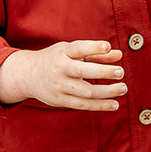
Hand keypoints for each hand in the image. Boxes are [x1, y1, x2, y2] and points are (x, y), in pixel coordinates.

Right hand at [0, 40, 126, 111]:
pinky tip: (114, 104)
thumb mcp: (72, 52)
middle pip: (82, 71)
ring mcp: (59, 86)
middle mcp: (60, 68)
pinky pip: (83, 105)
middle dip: (102, 72)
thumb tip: (119, 54)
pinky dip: (100, 105)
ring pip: (85, 92)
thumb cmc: (57, 59)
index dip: (92, 47)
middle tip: (121, 72)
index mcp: (62, 52)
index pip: (78, 48)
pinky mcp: (60, 100)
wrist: (27, 75)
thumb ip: (96, 54)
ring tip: (123, 88)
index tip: (107, 46)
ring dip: (106, 92)